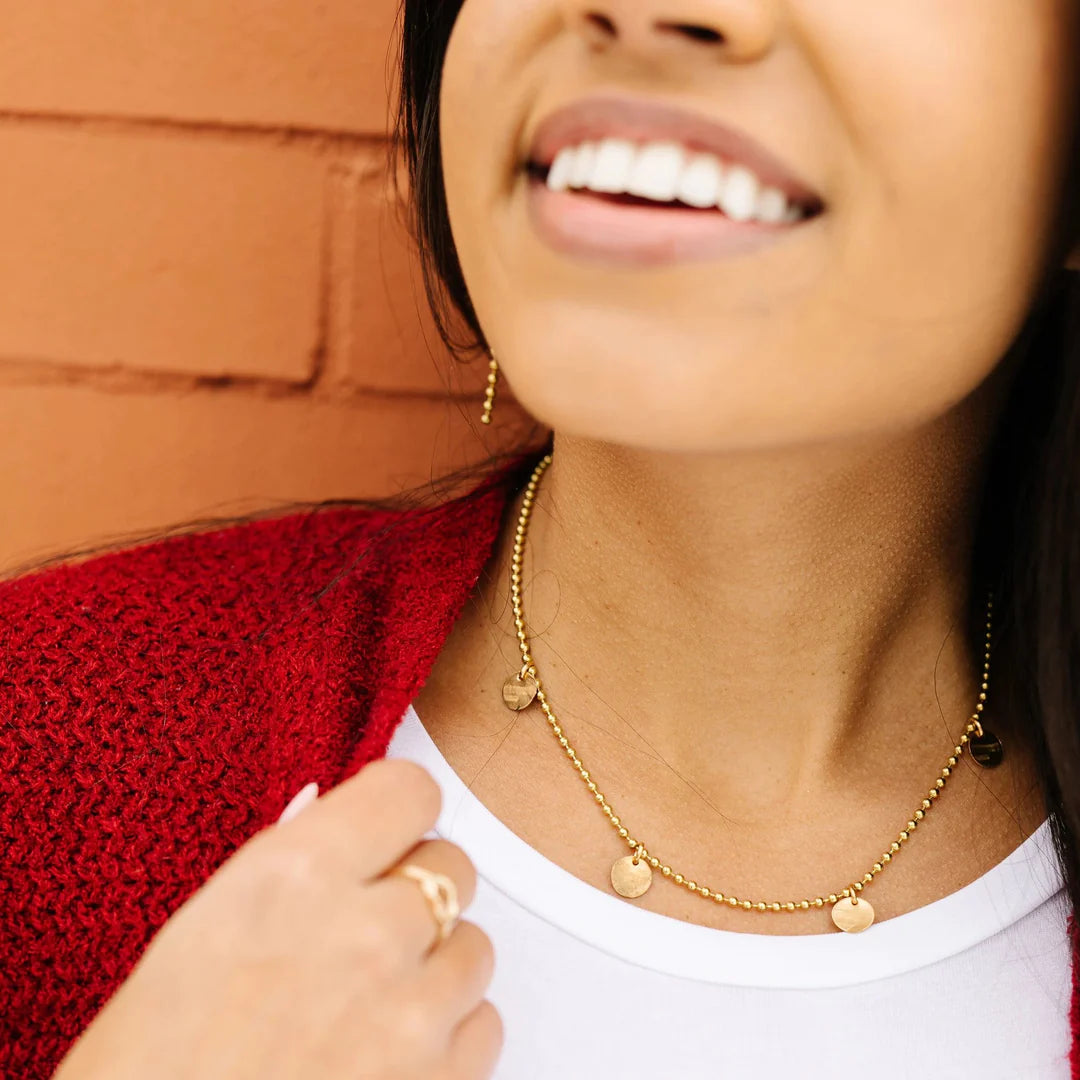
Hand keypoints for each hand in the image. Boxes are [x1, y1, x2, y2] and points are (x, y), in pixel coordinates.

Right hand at [53, 759, 500, 1079]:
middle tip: (368, 927)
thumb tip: (324, 809)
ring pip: (475, 946)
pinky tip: (394, 1052)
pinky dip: (451, 1036)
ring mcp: (409, 1015)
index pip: (409, 791)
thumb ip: (282, 866)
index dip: (397, 811)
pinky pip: (485, 1025)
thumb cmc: (146, 1069)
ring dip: (435, 966)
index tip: (384, 833)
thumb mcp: (196, 937)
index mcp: (292, 876)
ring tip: (372, 1001)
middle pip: (452, 865)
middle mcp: (363, 932)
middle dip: (417, 890)